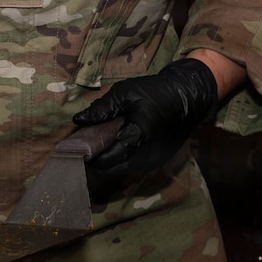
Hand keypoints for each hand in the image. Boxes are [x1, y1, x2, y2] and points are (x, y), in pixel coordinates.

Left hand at [74, 58, 218, 198]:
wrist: (189, 98)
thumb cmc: (155, 92)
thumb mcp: (125, 93)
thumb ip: (102, 109)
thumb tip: (78, 120)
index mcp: (139, 137)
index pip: (109, 159)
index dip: (89, 159)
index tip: (72, 152)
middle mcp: (146, 155)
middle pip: (112, 170)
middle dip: (94, 163)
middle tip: (80, 149)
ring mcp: (153, 161)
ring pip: (121, 170)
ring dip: (106, 161)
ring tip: (94, 144)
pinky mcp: (156, 161)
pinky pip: (131, 165)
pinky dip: (119, 159)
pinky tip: (112, 145)